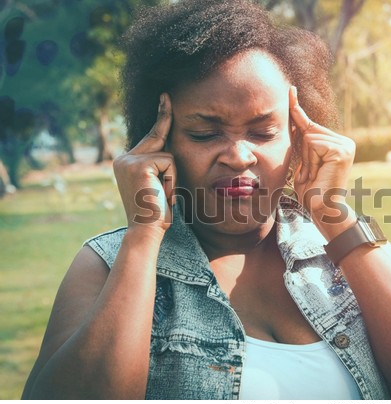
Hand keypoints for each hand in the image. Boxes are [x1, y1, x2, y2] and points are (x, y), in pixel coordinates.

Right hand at [113, 93, 175, 235]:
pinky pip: (169, 162)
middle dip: (165, 117)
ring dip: (173, 177)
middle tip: (166, 94)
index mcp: (126, 161)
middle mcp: (124, 158)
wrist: (146, 230)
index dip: (161, 117)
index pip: (150, 137)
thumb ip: (161, 164)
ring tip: (163, 194)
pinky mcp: (139, 164)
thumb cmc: (156, 212)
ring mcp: (129, 159)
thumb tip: (174, 147)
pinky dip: (172, 179)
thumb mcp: (158, 183)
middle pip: (158, 136)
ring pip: (168, 154)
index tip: (165, 98)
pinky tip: (161, 192)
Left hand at [289, 86, 355, 230]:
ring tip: (315, 176)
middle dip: (303, 152)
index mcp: (337, 144)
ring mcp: (345, 145)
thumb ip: (302, 143)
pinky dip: (311, 159)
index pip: (311, 124)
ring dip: (307, 159)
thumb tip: (294, 117)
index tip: (290, 90)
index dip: (297, 109)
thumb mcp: (304, 162)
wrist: (322, 209)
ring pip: (310, 137)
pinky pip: (314, 143)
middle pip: (309, 130)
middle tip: (311, 174)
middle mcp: (344, 142)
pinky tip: (319, 172)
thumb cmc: (311, 192)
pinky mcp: (342, 150)